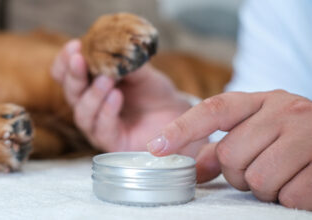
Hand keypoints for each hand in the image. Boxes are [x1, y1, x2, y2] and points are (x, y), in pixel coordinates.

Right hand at [51, 40, 206, 155]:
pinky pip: (102, 130)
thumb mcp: (140, 70)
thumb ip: (124, 61)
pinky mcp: (112, 143)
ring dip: (92, 94)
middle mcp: (88, 106)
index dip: (65, 61)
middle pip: (70, 93)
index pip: (64, 74)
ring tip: (106, 79)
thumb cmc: (152, 90)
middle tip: (80, 59)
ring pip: (82, 114)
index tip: (75, 45)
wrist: (174, 113)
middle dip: (74, 75)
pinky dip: (107, 112)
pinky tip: (117, 96)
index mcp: (88, 84)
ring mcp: (98, 127)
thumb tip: (111, 47)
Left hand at [147, 90, 311, 209]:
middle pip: (231, 155)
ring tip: (280, 175)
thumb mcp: (258, 131)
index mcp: (260, 100)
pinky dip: (288, 198)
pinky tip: (299, 182)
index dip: (181, 129)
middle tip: (259, 167)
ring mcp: (308, 133)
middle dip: (239, 173)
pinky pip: (288, 195)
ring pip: (258, 178)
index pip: (213, 110)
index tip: (155, 147)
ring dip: (264, 188)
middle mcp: (283, 109)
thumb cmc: (291, 137)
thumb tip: (190, 171)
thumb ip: (222, 150)